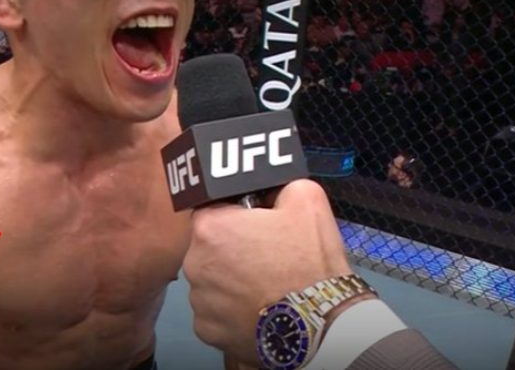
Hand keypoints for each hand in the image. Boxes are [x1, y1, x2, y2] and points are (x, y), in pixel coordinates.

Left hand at [183, 179, 351, 364]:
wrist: (320, 324)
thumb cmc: (309, 262)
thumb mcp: (307, 201)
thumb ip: (281, 185)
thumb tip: (272, 188)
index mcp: (210, 227)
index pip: (213, 211)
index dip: (236, 216)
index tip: (256, 225)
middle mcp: (194, 263)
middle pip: (209, 248)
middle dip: (232, 250)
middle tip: (265, 257)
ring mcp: (199, 300)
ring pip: (211, 282)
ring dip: (230, 282)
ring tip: (263, 286)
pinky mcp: (207, 330)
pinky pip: (214, 314)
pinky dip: (231, 312)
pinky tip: (256, 309)